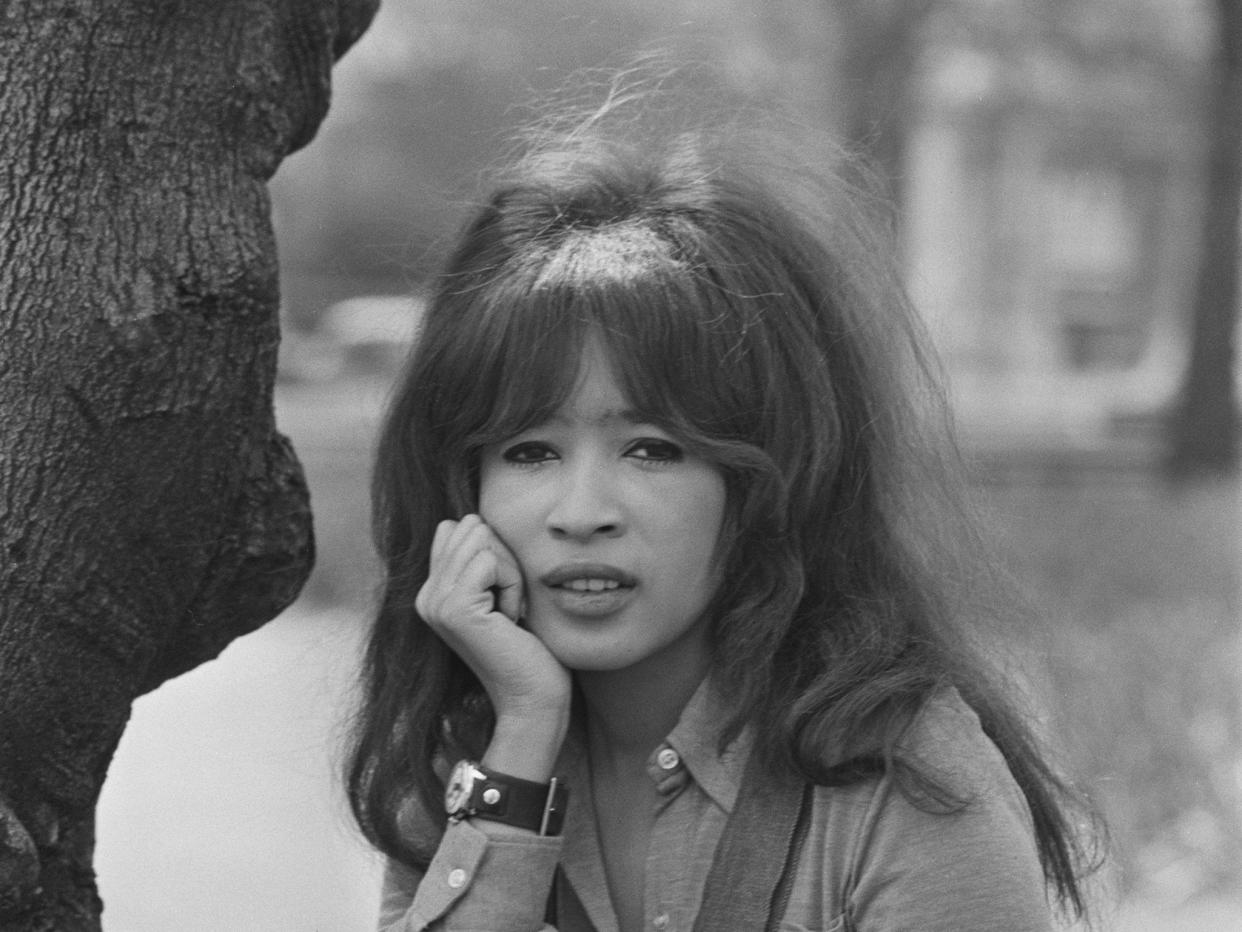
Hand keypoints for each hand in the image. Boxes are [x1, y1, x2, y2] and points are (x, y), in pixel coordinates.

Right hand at [415, 515, 570, 777]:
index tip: (503, 598)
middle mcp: (425, 597)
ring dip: (511, 574)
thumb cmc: (528, 647)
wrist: (534, 697)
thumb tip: (461, 520)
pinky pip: (491, 561)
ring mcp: (435, 604)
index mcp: (431, 592)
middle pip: (472, 529)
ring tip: (510, 614)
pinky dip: (514, 585)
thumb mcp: (500, 592)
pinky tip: (512, 619)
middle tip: (510, 607)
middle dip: (505, 561)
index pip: (458, 528)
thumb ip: (479, 558)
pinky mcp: (454, 609)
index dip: (496, 554)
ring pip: (483, 541)